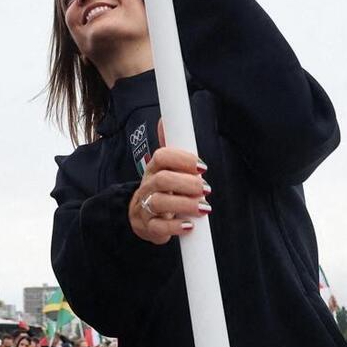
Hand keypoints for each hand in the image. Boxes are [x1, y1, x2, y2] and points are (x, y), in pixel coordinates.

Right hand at [127, 121, 209, 243]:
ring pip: (159, 203)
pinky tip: (189, 226)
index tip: (202, 166)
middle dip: (186, 183)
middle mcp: (148, 185)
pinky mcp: (149, 227)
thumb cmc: (160, 189)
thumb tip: (164, 119)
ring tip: (203, 208)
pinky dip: (175, 227)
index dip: (182, 159)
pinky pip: (158, 228)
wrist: (141, 215)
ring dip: (184, 205)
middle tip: (206, 189)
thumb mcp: (165, 168)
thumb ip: (172, 148)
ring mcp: (147, 206)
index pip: (162, 156)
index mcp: (154, 168)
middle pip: (162, 180)